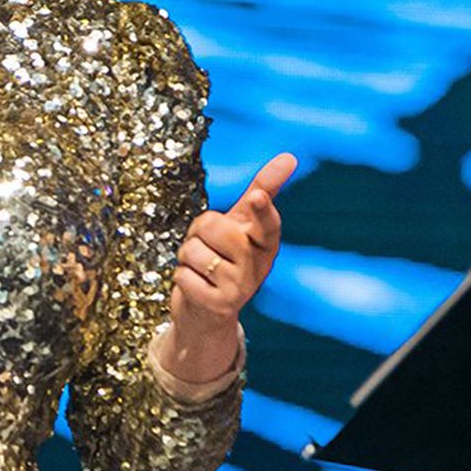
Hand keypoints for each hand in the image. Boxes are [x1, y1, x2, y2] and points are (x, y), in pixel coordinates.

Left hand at [165, 152, 296, 369]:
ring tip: (201, 269)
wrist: (207, 314)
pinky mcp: (219, 305)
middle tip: (207, 247)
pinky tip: (196, 287)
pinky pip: (183, 274)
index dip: (260, 209)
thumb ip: (262, 191)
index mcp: (266, 243)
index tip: (257, 197)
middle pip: (215, 227)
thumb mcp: (242, 225)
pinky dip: (181, 277)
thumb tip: (290, 156)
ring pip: (194, 250)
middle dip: (199, 232)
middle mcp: (258, 266)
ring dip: (187, 257)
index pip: (266, 223)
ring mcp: (241, 287)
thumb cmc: (224, 259)